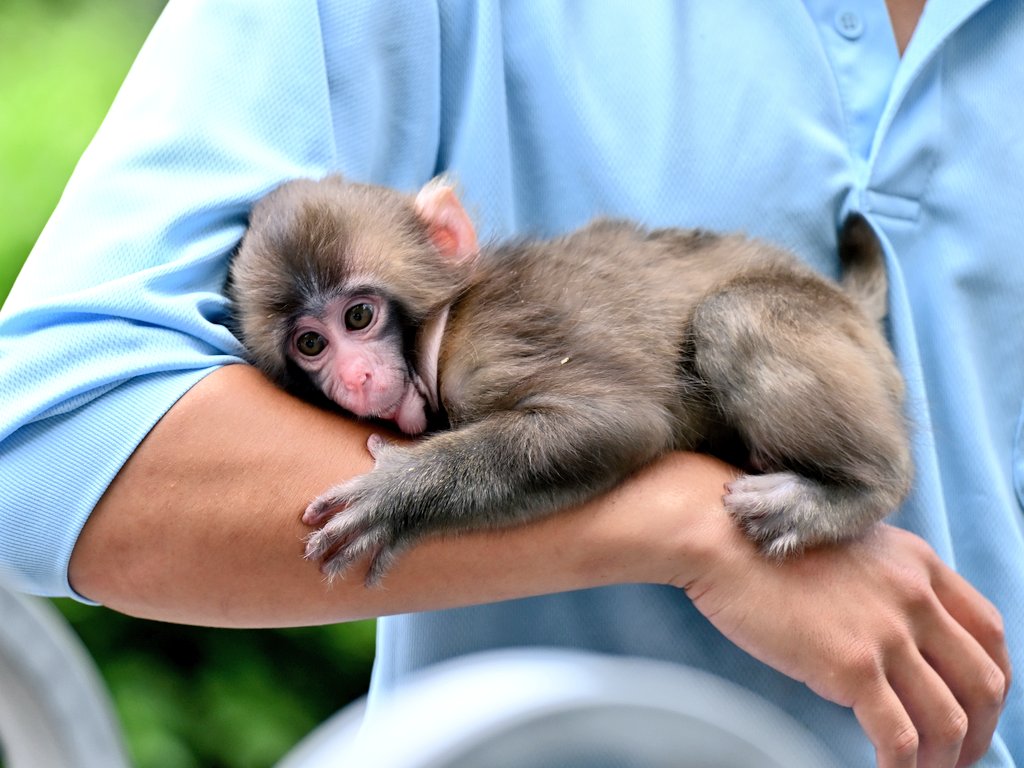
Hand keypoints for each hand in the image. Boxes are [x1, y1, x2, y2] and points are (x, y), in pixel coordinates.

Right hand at [682, 519, 1009, 766]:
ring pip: (949, 718)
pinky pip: (898, 736)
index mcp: (917, 563)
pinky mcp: (851, 666)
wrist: (720, 536)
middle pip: (983, 679)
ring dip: (945, 757)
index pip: (988, 629)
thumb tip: (886, 636)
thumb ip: (882, 584)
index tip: (979, 703)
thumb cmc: (764, 543)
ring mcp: (886, 633)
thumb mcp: (846, 546)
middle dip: (981, 728)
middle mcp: (914, 597)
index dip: (993, 675)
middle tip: (960, 754)